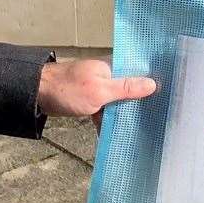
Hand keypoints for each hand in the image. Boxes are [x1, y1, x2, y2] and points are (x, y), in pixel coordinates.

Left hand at [36, 57, 156, 128]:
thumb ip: (125, 88)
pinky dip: (108, 121)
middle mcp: (106, 75)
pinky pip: (104, 110)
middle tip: (157, 120)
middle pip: (128, 91)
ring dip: (123, 115)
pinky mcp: (88, 100)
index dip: (150, 87)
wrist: (36, 95)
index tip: (167, 100)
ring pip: (116, 103)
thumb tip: (153, 84)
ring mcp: (96, 88)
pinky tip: (117, 134)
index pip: (137, 75)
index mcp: (111, 67)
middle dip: (138, 104)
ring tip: (141, 130)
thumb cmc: (68, 90)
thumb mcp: (100, 91)